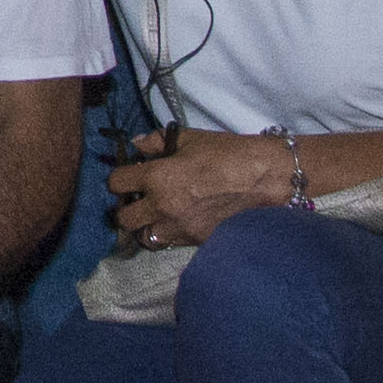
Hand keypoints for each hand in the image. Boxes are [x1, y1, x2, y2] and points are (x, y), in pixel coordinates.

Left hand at [106, 128, 292, 251]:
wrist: (266, 179)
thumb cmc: (229, 154)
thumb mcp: (191, 139)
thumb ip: (158, 141)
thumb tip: (137, 145)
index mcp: (157, 177)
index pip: (116, 183)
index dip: (120, 178)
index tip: (129, 175)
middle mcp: (162, 207)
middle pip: (123, 218)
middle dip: (126, 208)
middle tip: (139, 199)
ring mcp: (178, 228)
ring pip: (144, 237)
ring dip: (146, 226)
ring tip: (156, 215)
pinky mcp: (196, 242)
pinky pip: (170, 243)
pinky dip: (168, 234)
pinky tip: (178, 222)